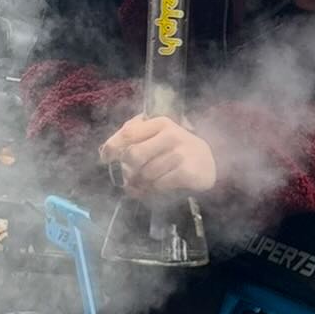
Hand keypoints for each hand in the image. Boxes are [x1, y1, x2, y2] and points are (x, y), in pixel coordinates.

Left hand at [99, 115, 217, 196]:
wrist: (209, 163)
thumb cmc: (176, 149)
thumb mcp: (157, 136)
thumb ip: (133, 138)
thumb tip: (105, 151)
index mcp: (160, 123)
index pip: (128, 133)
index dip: (112, 147)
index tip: (105, 159)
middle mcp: (171, 135)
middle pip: (133, 155)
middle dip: (129, 170)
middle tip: (131, 177)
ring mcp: (181, 153)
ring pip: (146, 173)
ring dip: (142, 183)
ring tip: (146, 184)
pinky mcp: (187, 172)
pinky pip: (159, 185)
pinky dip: (154, 190)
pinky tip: (158, 188)